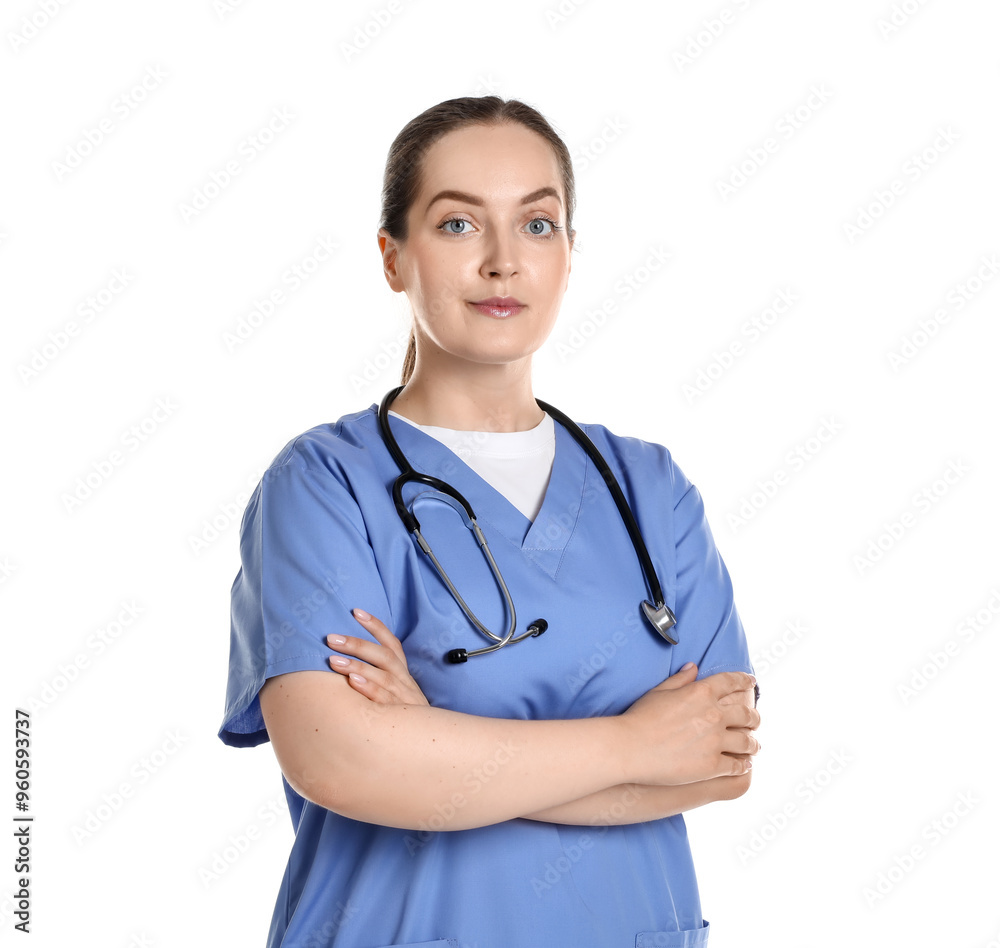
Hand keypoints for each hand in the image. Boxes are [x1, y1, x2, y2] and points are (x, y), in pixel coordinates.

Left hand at [325, 609, 428, 706]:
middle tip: (331, 638)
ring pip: (383, 675)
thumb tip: (345, 664)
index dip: (376, 626)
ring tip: (333, 660)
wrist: (424, 746)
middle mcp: (404, 681)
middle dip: (357, 644)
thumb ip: (377, 678)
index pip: (391, 644)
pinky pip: (385, 700)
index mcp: (402, 673)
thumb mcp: (394, 693)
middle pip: (383, 655)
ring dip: (358, 665)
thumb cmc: (401, 716)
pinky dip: (369, 689)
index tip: (356, 611)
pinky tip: (353, 682)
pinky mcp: (402, 716)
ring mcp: (404, 698)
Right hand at [618, 664, 759, 785]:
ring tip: (754, 746)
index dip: (744, 680)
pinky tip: (744, 765)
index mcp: (701, 693)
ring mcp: (715, 741)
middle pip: (746, 714)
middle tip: (755, 720)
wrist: (630, 747)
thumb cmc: (640, 717)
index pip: (731, 682)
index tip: (750, 682)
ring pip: (747, 742)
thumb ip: (681, 679)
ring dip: (753, 744)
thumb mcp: (659, 692)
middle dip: (754, 717)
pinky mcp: (712, 765)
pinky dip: (743, 765)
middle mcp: (713, 715)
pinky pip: (737, 765)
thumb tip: (693, 667)